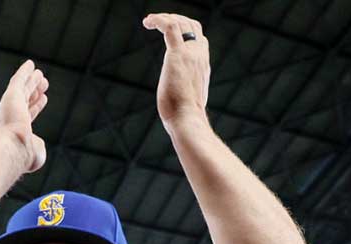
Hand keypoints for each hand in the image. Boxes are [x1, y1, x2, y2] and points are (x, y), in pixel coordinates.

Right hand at [0, 60, 48, 172]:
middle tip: (44, 82)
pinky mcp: (11, 95)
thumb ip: (38, 147)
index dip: (36, 105)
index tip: (44, 98)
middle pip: (27, 99)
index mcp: (18, 129)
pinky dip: (24, 72)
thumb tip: (37, 145)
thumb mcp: (36, 153)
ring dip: (32, 81)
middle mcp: (13, 116)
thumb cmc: (25, 156)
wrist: (14, 149)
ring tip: (41, 74)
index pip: (29, 113)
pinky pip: (19, 80)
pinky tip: (30, 64)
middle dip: (35, 91)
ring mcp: (12, 105)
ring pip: (24, 88)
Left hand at [143, 13, 209, 128]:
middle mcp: (199, 57)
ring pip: (181, 22)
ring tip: (150, 21)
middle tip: (159, 22)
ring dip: (165, 17)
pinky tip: (147, 22)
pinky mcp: (177, 54)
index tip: (171, 33)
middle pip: (193, 26)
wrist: (188, 119)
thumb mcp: (188, 101)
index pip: (199, 40)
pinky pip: (170, 26)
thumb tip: (181, 101)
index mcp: (202, 67)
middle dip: (176, 19)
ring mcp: (190, 54)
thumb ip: (186, 94)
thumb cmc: (185, 117)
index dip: (186, 32)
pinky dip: (158, 19)